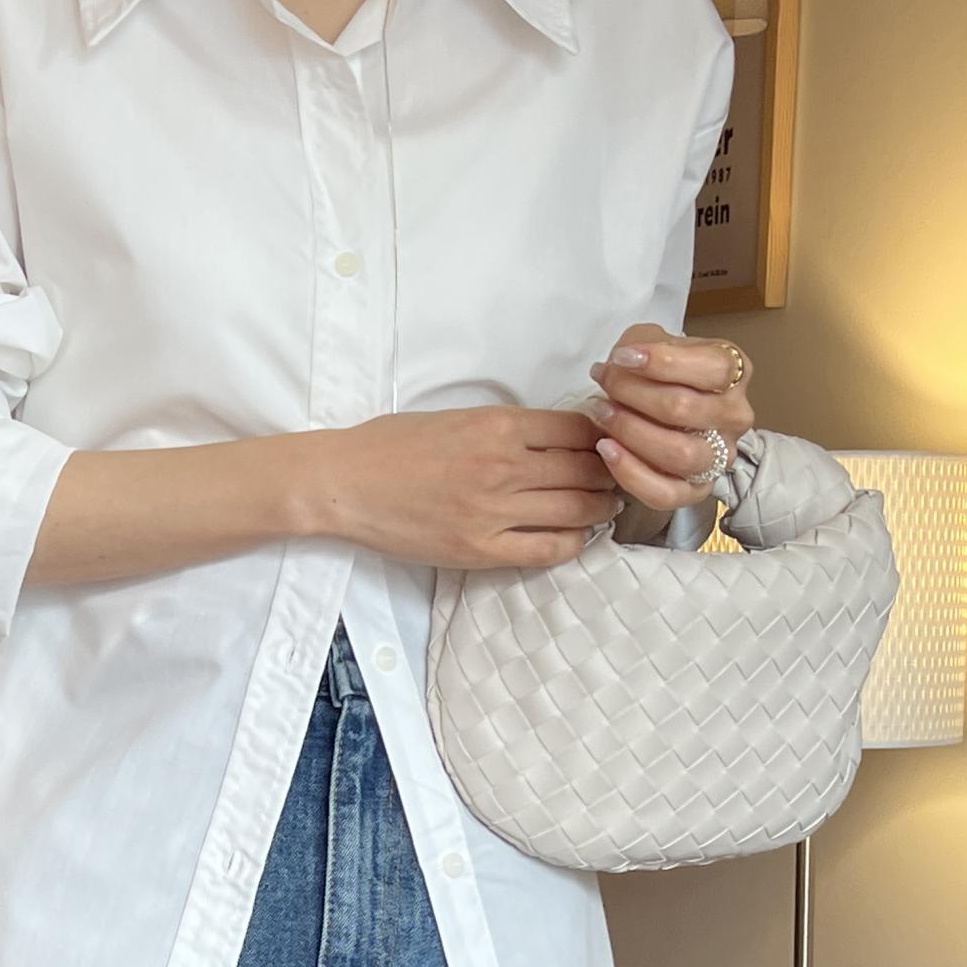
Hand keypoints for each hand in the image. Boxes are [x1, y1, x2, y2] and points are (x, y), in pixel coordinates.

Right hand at [303, 406, 624, 570]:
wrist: (346, 483)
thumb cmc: (393, 445)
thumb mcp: (457, 416)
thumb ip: (506, 426)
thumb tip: (557, 436)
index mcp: (497, 424)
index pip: (576, 428)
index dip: (601, 435)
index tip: (607, 442)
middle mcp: (503, 466)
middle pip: (585, 469)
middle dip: (611, 472)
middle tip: (620, 476)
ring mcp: (494, 512)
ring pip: (575, 509)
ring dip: (601, 508)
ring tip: (607, 506)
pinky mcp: (481, 549)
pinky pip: (547, 549)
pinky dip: (574, 543)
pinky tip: (579, 536)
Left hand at [585, 324, 754, 512]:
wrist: (662, 409)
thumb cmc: (660, 374)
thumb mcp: (655, 342)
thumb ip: (642, 342)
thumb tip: (622, 361)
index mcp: (735, 372)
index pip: (712, 367)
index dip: (662, 362)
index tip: (621, 357)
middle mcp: (735, 416)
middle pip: (685, 409)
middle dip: (633, 394)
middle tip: (603, 382)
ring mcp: (720, 456)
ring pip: (679, 453)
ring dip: (631, 432)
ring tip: (602, 414)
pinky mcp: (698, 490)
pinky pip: (666, 492)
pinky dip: (631, 473)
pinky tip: (607, 449)